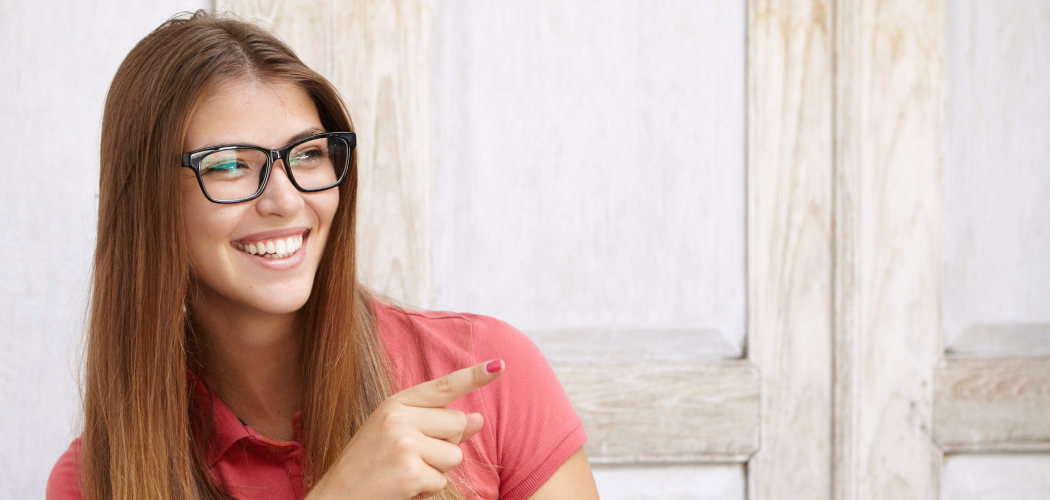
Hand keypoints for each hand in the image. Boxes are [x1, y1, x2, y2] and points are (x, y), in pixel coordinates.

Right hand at [306, 359, 504, 499]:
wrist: (335, 497)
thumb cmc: (369, 467)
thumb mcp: (400, 436)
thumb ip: (439, 426)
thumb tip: (479, 418)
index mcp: (395, 404)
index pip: (443, 386)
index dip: (474, 376)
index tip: (500, 364)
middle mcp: (398, 417)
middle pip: (457, 424)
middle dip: (446, 445)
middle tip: (413, 458)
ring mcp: (404, 443)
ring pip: (454, 455)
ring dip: (437, 471)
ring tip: (405, 473)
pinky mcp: (410, 470)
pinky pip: (441, 480)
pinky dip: (427, 489)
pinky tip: (402, 487)